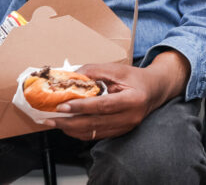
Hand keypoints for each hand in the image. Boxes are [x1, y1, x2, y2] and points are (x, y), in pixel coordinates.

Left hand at [43, 62, 171, 140]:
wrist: (155, 90)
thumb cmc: (136, 78)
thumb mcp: (118, 69)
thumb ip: (95, 71)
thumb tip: (70, 76)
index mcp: (132, 99)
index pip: (103, 105)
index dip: (81, 107)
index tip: (62, 106)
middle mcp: (130, 117)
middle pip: (95, 123)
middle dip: (69, 122)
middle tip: (50, 118)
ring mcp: (126, 127)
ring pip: (93, 133)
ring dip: (71, 128)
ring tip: (55, 122)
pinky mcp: (120, 132)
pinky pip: (96, 135)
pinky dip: (80, 131)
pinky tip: (68, 125)